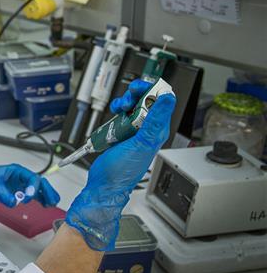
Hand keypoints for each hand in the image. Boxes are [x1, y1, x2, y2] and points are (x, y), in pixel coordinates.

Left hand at [0, 163, 59, 207]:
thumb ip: (2, 193)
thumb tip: (13, 201)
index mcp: (14, 171)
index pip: (30, 177)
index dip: (33, 187)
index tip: (29, 197)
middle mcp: (17, 177)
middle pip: (37, 182)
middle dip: (46, 190)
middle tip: (51, 200)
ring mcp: (16, 185)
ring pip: (35, 189)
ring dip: (44, 195)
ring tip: (51, 203)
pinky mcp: (13, 193)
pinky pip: (29, 195)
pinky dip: (37, 199)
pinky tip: (42, 204)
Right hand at [66, 79, 175, 250]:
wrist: (103, 183)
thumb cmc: (123, 170)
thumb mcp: (142, 142)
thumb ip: (155, 119)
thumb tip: (168, 99)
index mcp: (157, 131)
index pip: (162, 102)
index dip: (153, 91)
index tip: (141, 88)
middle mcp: (147, 129)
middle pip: (146, 101)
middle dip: (136, 95)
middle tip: (128, 98)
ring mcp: (133, 131)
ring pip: (132, 106)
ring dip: (124, 102)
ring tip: (118, 109)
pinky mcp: (121, 132)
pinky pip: (120, 115)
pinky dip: (115, 112)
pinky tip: (112, 116)